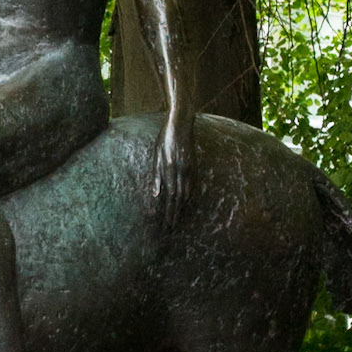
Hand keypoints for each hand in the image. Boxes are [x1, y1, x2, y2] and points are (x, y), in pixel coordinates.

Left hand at [153, 112, 193, 228]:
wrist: (181, 123)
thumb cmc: (165, 138)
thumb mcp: (156, 155)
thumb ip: (156, 175)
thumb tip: (156, 195)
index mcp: (171, 170)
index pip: (170, 198)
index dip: (169, 213)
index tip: (167, 225)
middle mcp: (182, 172)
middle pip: (179, 199)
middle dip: (175, 214)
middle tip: (171, 227)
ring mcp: (190, 169)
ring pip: (187, 193)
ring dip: (182, 207)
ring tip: (178, 218)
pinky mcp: (195, 165)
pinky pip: (193, 185)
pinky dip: (189, 196)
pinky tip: (187, 201)